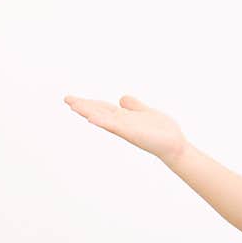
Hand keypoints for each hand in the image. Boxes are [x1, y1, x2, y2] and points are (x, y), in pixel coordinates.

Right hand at [64, 94, 188, 162]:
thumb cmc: (161, 131)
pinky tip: (92, 118)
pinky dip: (103, 122)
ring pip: (103, 118)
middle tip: (66, 99)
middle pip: (99, 112)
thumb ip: (133, 105)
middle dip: (83, 106)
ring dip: (89, 112)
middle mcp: (122, 123)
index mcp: (124, 117)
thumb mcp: (145, 112)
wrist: (175, 144)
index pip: (103, 108)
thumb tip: (121, 98)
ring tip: (74, 106)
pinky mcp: (132, 133)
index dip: (89, 103)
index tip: (72, 98)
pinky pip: (115, 127)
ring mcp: (125, 129)